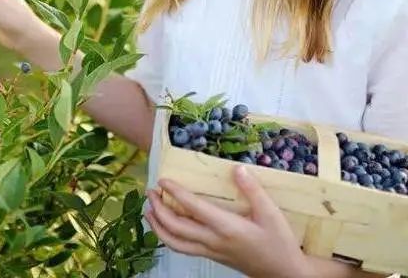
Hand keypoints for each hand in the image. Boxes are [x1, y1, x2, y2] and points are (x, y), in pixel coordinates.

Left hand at [145, 164, 310, 277]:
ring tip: (148, 210)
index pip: (193, 208)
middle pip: (176, 228)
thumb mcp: (272, 214)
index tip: (162, 179)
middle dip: (158, 210)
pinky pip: (184, 248)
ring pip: (175, 243)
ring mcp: (211, 252)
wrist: (285, 274)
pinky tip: (167, 225)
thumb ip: (253, 190)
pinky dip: (169, 237)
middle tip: (150, 191)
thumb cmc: (279, 243)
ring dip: (158, 226)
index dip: (175, 193)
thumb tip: (237, 168)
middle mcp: (213, 241)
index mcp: (226, 228)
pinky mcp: (212, 257)